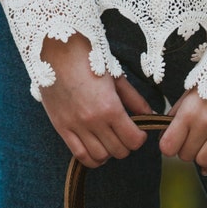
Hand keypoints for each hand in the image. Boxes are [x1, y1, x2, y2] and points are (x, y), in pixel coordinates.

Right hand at [40, 33, 152, 167]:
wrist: (56, 49)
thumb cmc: (88, 59)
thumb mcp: (116, 78)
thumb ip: (134, 100)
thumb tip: (150, 115)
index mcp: (110, 107)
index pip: (133, 140)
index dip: (140, 138)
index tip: (139, 131)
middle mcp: (93, 121)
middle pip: (119, 151)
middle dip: (126, 145)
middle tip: (125, 135)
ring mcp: (76, 126)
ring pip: (100, 156)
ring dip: (109, 152)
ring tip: (110, 142)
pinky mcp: (61, 127)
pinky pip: (79, 155)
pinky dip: (92, 158)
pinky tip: (97, 150)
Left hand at [160, 58, 206, 175]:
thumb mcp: (192, 89)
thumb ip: (178, 111)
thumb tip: (165, 132)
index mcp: (189, 110)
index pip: (168, 146)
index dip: (169, 147)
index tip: (173, 142)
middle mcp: (205, 123)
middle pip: (185, 155)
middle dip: (185, 151)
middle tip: (191, 143)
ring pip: (204, 161)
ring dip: (200, 159)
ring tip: (203, 149)